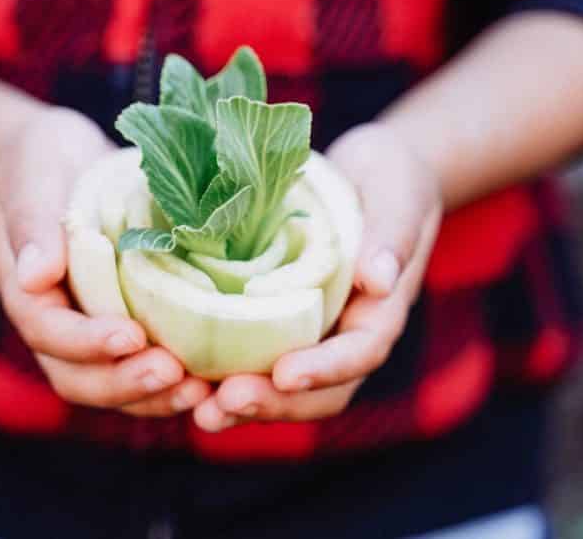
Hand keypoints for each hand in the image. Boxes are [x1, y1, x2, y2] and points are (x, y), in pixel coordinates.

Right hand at [0, 106, 210, 416]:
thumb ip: (32, 223)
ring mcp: (89, 331)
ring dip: (153, 396)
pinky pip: (142, 367)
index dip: (86, 342)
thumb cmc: (40, 162)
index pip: (47, 331)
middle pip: (78, 377)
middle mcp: (56, 324)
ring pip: (112, 385)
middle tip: (175, 375)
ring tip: (200, 392)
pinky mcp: (126, 325)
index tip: (131, 336)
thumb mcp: (31, 176)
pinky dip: (172, 383)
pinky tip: (212, 382)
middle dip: (125, 383)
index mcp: (27, 291)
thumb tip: (34, 277)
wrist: (61, 161)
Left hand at [192, 122, 441, 430]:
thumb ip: (392, 236)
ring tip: (201, 411)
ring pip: (283, 387)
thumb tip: (380, 280)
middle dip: (274, 403)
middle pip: (318, 390)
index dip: (324, 369)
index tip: (284, 373)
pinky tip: (183, 378)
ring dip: (244, 403)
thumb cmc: (392, 180)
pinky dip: (222, 375)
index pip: (359, 353)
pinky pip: (252, 357)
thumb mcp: (398, 196)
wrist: (372, 171)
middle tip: (224, 403)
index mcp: (380, 311)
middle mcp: (345, 334)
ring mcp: (310, 332)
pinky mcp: (275, 320)